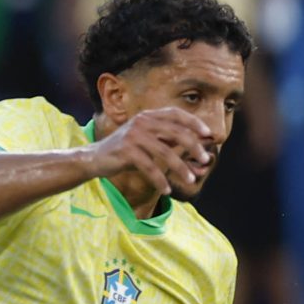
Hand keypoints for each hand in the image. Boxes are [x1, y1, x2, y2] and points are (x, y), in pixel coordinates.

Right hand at [87, 107, 213, 196]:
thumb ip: (167, 139)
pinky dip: (160, 180)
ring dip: (180, 167)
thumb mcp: (147, 139)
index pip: (176, 113)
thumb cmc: (126, 150)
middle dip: (193, 147)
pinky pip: (149, 167)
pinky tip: (166, 190)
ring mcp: (133, 136)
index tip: (209, 134)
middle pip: (175, 132)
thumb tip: (197, 147)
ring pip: (165, 152)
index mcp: (148, 116)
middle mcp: (141, 122)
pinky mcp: (126, 151)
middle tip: (204, 159)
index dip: (194, 122)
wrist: (95, 158)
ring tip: (189, 180)